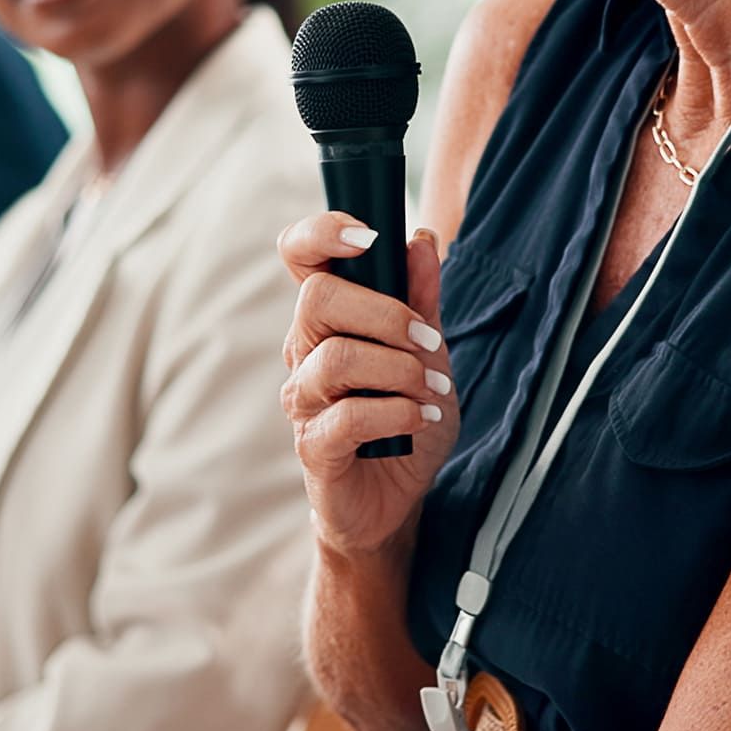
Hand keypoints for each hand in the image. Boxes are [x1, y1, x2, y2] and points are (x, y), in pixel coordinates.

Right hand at [277, 215, 457, 557]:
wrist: (398, 498)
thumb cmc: (405, 419)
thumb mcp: (428, 352)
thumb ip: (422, 299)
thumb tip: (421, 239)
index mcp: (327, 317)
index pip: (299, 255)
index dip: (323, 233)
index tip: (370, 238)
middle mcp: (303, 350)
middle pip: (318, 298)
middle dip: (386, 314)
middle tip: (427, 343)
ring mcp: (302, 398)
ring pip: (336, 357)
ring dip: (399, 369)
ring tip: (431, 388)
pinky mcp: (313, 446)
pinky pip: (349, 415)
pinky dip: (396, 413)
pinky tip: (418, 420)